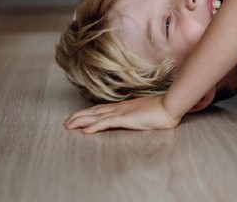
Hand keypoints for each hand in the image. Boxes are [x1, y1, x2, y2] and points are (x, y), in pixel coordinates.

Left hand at [64, 95, 179, 133]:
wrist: (169, 107)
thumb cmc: (161, 111)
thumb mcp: (145, 113)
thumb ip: (137, 115)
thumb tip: (133, 118)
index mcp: (124, 107)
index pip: (102, 109)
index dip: (89, 112)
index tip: (78, 116)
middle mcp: (120, 108)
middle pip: (95, 111)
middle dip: (80, 116)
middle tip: (67, 122)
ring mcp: (122, 112)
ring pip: (96, 116)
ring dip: (81, 120)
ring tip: (69, 125)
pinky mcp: (125, 119)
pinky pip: (106, 123)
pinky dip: (94, 126)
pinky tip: (86, 131)